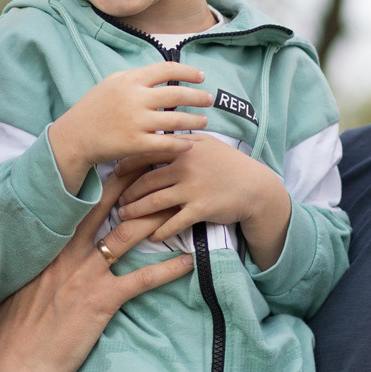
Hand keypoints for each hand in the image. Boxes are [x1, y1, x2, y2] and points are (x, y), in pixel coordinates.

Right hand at [0, 170, 194, 371]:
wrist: (17, 363)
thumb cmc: (17, 328)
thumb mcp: (22, 283)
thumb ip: (41, 261)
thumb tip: (49, 248)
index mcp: (51, 246)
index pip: (81, 203)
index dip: (104, 180)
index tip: (123, 159)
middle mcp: (69, 253)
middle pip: (106, 208)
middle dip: (134, 182)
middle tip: (157, 161)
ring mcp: (86, 275)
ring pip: (127, 236)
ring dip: (156, 219)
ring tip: (180, 204)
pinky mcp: (101, 301)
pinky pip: (141, 280)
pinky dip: (168, 270)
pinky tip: (188, 262)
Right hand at [50, 62, 214, 187]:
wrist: (74, 136)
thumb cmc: (94, 108)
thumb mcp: (112, 82)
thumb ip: (137, 77)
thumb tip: (165, 73)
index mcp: (130, 80)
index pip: (167, 69)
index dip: (188, 72)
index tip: (201, 77)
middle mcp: (134, 99)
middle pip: (177, 95)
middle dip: (198, 97)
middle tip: (209, 99)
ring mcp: (135, 122)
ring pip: (176, 120)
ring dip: (195, 121)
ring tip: (204, 121)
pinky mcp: (135, 144)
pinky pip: (167, 143)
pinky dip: (182, 143)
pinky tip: (189, 143)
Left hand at [116, 141, 293, 267]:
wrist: (255, 187)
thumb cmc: (229, 164)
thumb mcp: (207, 143)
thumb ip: (182, 140)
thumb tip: (159, 135)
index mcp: (183, 148)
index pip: (147, 153)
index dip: (127, 165)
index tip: (114, 174)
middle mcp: (185, 166)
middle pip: (146, 181)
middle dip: (128, 194)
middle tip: (117, 202)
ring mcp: (192, 188)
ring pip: (154, 202)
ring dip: (136, 212)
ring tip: (125, 218)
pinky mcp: (200, 208)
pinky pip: (173, 222)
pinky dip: (160, 231)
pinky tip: (152, 236)